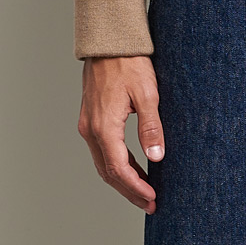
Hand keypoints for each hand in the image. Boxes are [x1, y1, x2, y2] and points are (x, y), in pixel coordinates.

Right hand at [77, 55, 164, 212]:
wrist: (109, 41)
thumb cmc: (129, 63)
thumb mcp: (147, 93)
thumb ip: (151, 126)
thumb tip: (157, 156)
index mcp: (104, 127)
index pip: (119, 170)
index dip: (136, 188)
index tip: (152, 199)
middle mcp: (91, 130)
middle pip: (109, 172)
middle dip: (129, 190)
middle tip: (150, 203)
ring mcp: (88, 124)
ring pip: (103, 162)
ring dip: (122, 179)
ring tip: (143, 190)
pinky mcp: (91, 118)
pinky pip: (102, 150)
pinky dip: (117, 163)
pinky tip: (132, 166)